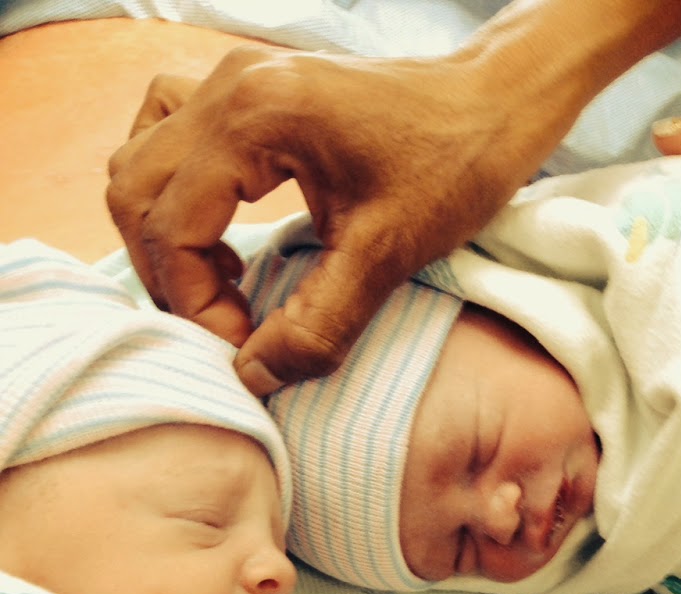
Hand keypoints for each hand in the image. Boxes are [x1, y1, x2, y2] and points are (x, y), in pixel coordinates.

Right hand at [106, 45, 555, 393]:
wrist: (492, 106)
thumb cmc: (452, 168)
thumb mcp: (388, 257)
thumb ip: (317, 324)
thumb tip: (254, 376)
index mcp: (254, 116)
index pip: (171, 225)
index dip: (195, 302)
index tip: (243, 344)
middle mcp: (228, 85)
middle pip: (135, 191)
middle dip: (169, 274)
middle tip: (226, 325)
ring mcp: (231, 77)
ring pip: (140, 160)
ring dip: (164, 233)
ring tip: (225, 286)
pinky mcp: (247, 88)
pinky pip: (167, 135)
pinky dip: (177, 194)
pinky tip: (227, 238)